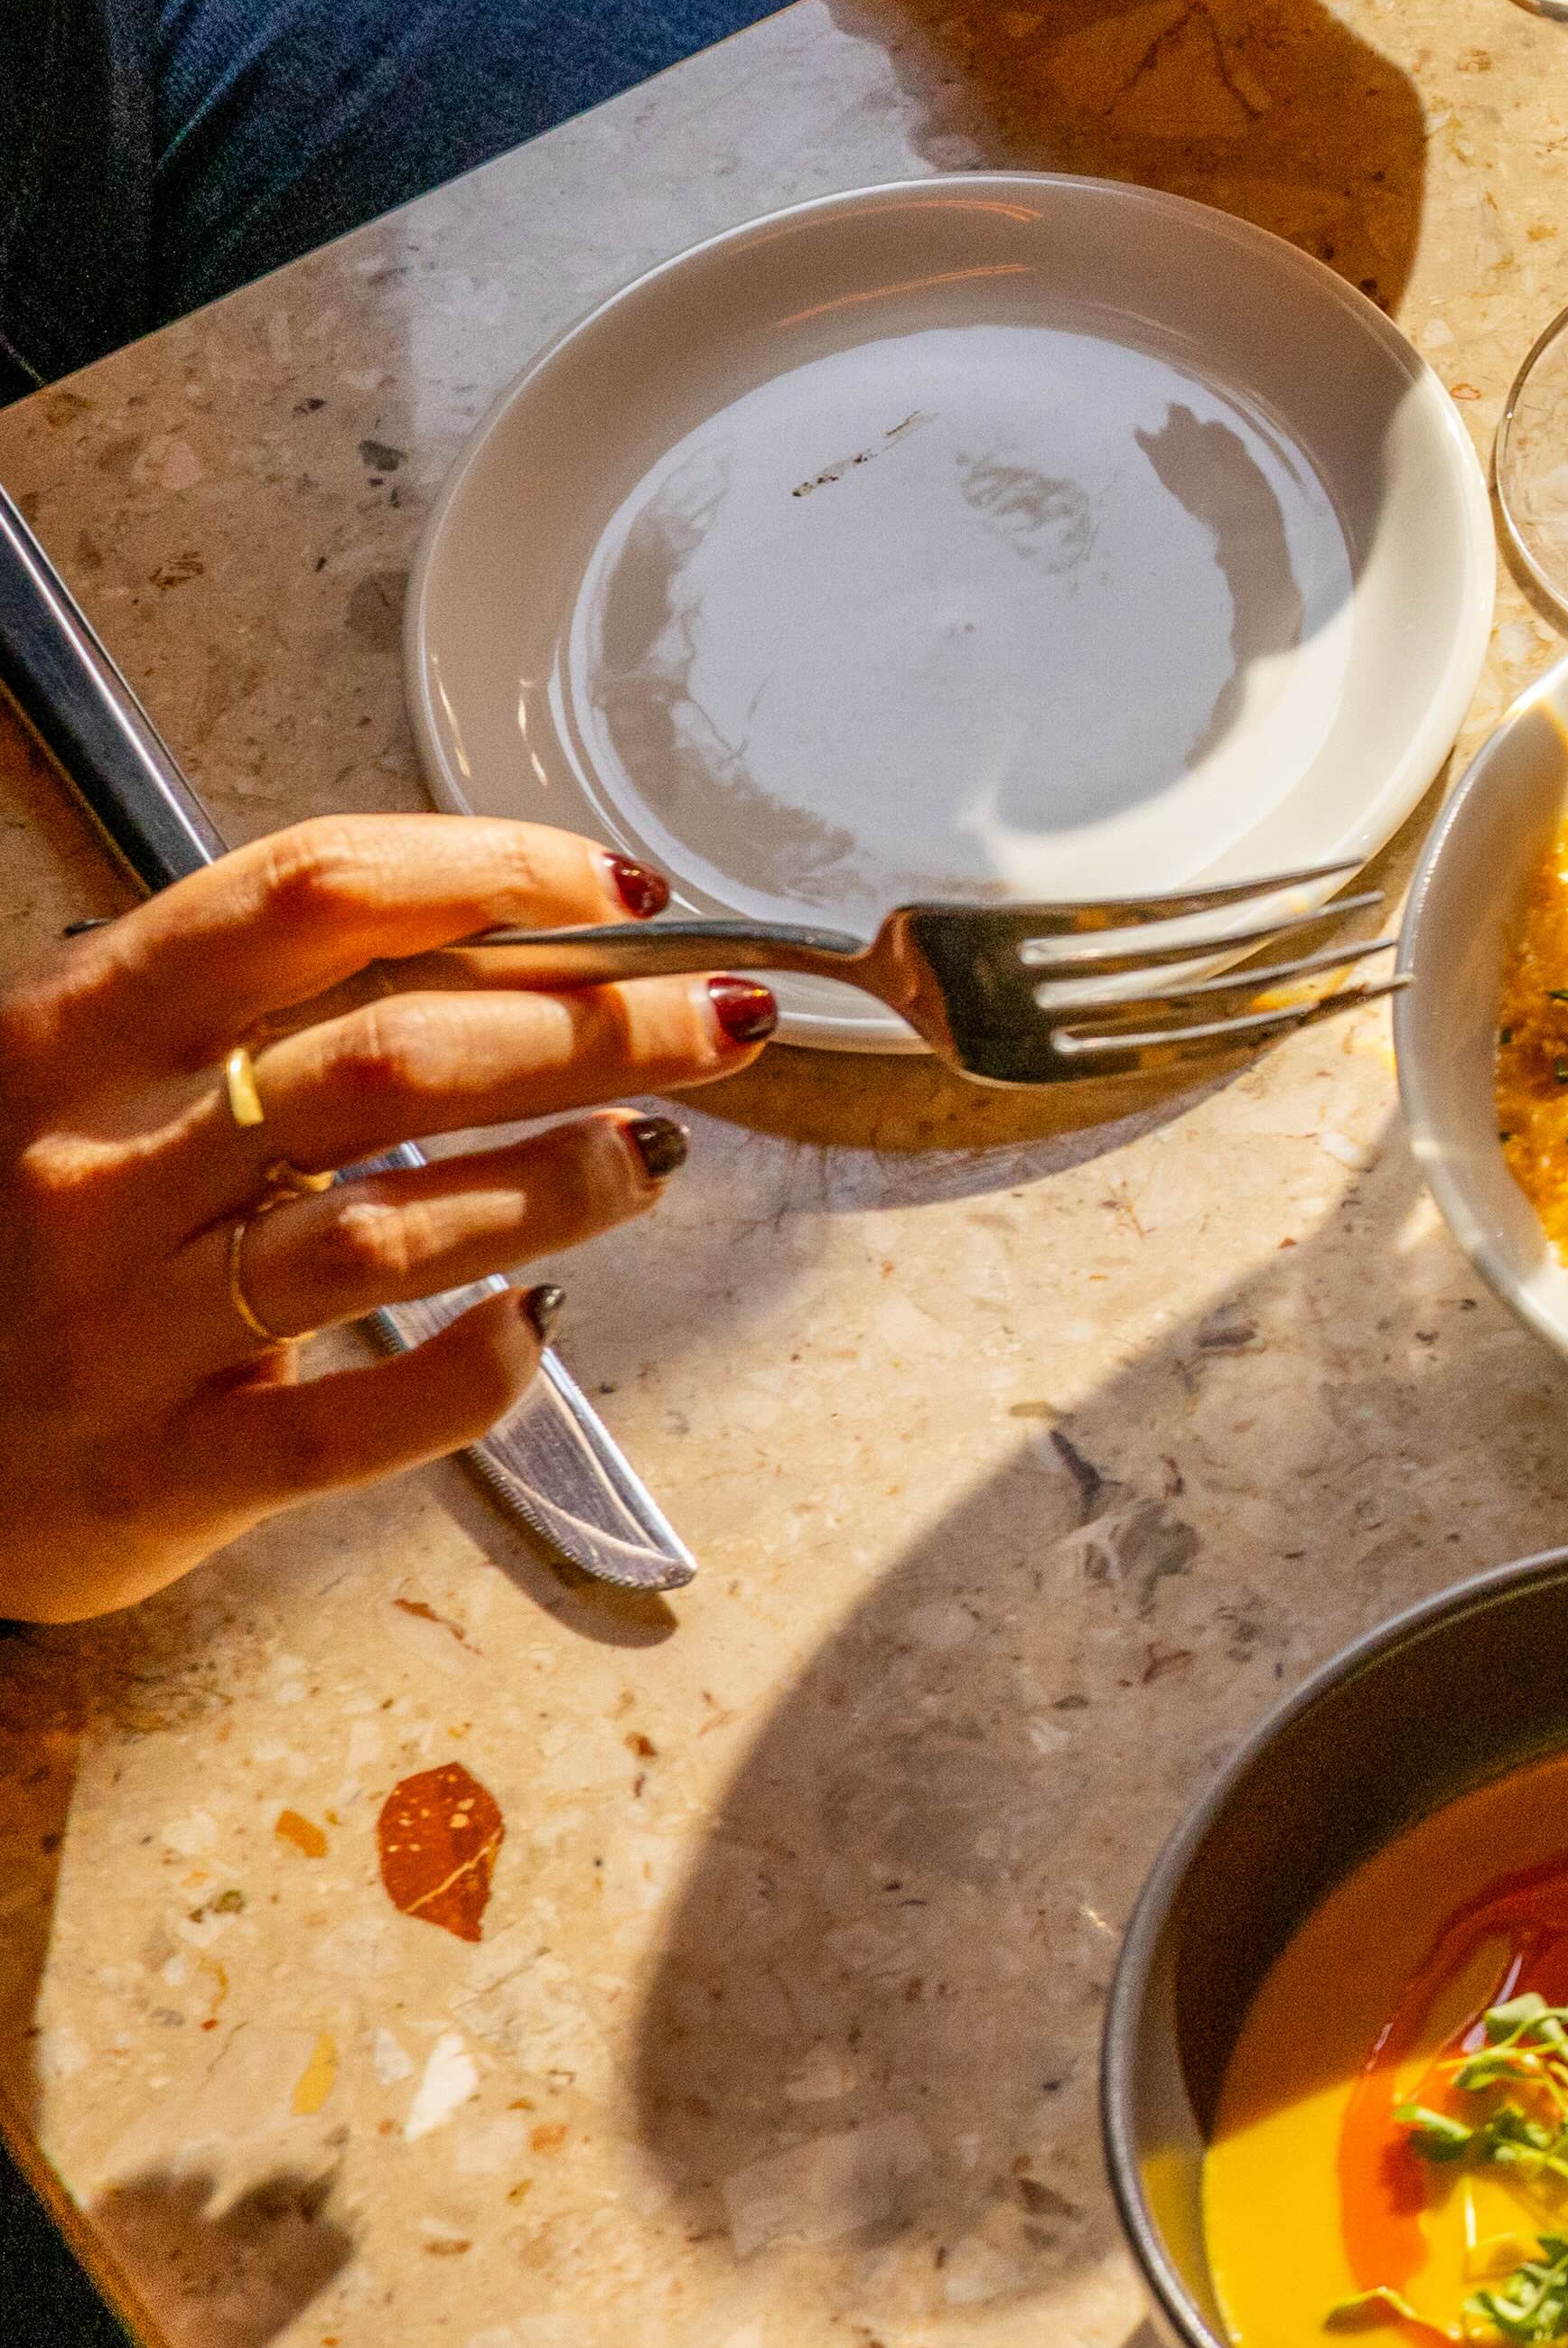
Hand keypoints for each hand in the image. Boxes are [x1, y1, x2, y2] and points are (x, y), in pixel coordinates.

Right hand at [0, 822, 770, 1625]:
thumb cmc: (18, 1232)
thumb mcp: (94, 1078)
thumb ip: (264, 1008)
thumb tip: (531, 939)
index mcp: (77, 1034)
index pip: (313, 896)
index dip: (498, 872)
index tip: (628, 893)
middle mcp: (97, 1168)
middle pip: (391, 1056)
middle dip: (594, 1025)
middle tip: (717, 1018)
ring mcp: (124, 1328)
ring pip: (386, 1228)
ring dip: (561, 1176)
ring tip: (653, 1149)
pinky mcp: (157, 1474)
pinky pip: (354, 1422)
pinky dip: (475, 1369)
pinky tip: (544, 1319)